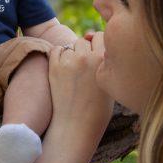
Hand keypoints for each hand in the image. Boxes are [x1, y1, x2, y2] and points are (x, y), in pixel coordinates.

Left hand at [45, 32, 114, 158]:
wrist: (76, 127)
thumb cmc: (98, 108)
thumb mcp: (110, 82)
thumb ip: (103, 59)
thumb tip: (90, 35)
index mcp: (103, 60)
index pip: (102, 36)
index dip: (100, 44)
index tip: (98, 56)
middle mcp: (85, 58)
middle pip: (85, 39)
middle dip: (85, 49)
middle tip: (86, 66)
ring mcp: (68, 62)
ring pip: (70, 45)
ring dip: (72, 53)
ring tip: (75, 71)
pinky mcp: (53, 68)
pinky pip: (56, 50)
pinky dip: (59, 55)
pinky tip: (64, 69)